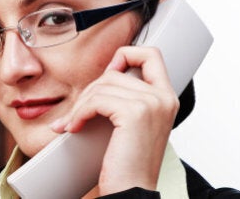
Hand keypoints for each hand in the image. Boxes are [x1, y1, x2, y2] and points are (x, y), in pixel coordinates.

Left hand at [51, 46, 178, 194]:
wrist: (131, 190)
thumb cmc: (127, 161)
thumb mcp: (133, 123)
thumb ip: (127, 97)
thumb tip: (106, 74)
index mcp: (166, 97)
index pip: (150, 54)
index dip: (125, 55)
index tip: (108, 73)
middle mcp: (163, 97)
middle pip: (115, 72)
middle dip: (89, 92)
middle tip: (78, 114)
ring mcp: (151, 103)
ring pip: (102, 86)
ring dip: (80, 106)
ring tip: (73, 124)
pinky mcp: (134, 113)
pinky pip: (95, 100)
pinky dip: (79, 114)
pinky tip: (74, 128)